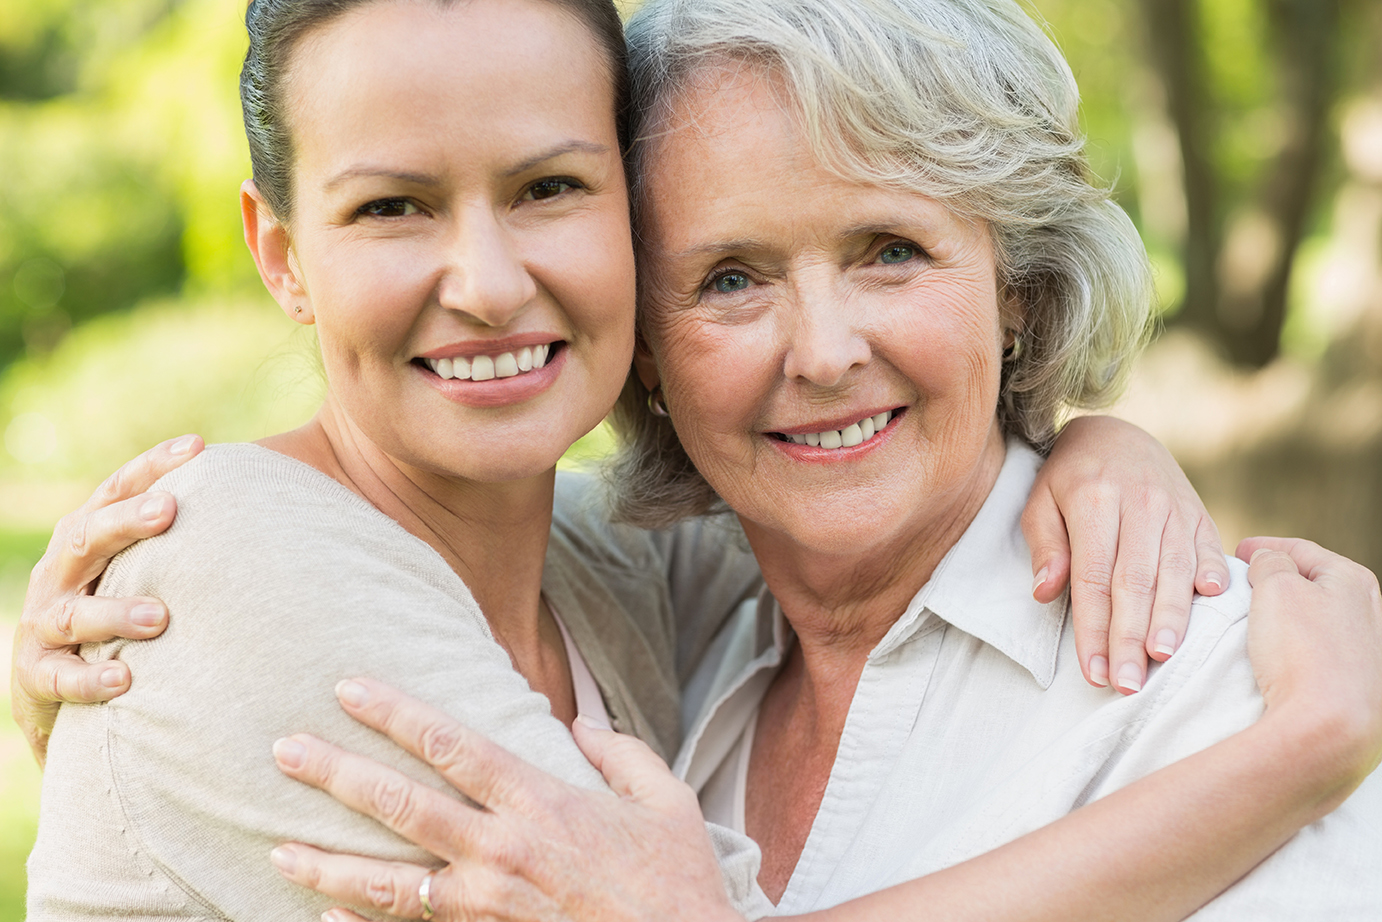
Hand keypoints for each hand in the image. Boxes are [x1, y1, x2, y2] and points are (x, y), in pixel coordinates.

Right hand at [11, 434, 201, 765]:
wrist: (58, 681)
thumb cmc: (119, 605)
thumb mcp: (142, 565)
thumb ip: (186, 536)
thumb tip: (272, 492)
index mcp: (87, 535)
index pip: (117, 490)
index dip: (153, 466)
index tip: (198, 446)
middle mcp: (60, 572)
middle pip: (88, 537)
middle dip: (127, 522)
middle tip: (170, 511)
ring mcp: (46, 622)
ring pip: (76, 614)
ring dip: (116, 613)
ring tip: (159, 617)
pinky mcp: (39, 674)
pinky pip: (61, 678)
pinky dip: (91, 679)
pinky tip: (124, 680)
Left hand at [271, 678, 740, 921]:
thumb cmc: (678, 883)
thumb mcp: (668, 802)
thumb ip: (623, 754)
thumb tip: (581, 724)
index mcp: (541, 801)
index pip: (449, 743)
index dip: (393, 711)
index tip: (347, 688)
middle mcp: (502, 851)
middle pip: (401, 805)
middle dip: (336, 774)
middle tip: (283, 750)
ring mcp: (488, 906)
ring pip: (389, 883)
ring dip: (327, 864)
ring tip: (276, 849)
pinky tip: (322, 918)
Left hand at [1023, 416, 1227, 694]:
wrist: (1115, 433)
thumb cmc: (1068, 478)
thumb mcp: (1040, 500)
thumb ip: (1044, 545)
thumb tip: (1046, 593)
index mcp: (1093, 501)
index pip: (1093, 577)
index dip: (1094, 628)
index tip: (1093, 672)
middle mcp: (1138, 503)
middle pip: (1135, 581)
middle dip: (1131, 637)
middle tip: (1129, 684)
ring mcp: (1173, 506)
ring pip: (1175, 569)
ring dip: (1172, 617)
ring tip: (1164, 658)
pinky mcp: (1198, 511)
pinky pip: (1209, 545)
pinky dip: (1214, 571)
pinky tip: (1213, 601)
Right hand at [1239, 537, 1381, 799]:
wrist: (1328, 725)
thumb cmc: (1303, 651)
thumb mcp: (1276, 588)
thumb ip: (1270, 562)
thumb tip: (1268, 561)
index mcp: (1352, 580)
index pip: (1301, 549)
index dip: (1264, 546)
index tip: (1237, 551)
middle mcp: (1368, 610)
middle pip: (1314, 582)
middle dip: (1278, 578)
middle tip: (1244, 582)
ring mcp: (1366, 648)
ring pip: (1317, 616)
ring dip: (1287, 612)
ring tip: (1254, 617)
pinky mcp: (1356, 680)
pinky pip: (1319, 647)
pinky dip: (1296, 641)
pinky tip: (1278, 650)